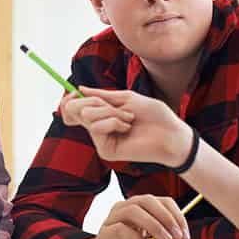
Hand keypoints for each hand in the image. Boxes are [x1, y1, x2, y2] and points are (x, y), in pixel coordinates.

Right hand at [76, 87, 194, 167]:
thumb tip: (79, 89)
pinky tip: (127, 127)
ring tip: (128, 118)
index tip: (74, 92)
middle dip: (94, 100)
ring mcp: (101, 140)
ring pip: (86, 116)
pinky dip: (113, 121)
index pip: (72, 109)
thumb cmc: (153, 115)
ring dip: (110, 111)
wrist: (170, 132)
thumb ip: (101, 95)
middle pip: (73, 109)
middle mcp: (97, 128)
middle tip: (115, 106)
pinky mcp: (106, 150)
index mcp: (101, 115)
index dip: (68, 99)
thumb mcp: (125, 98)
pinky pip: (97, 128)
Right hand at [82, 195, 189, 238]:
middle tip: (177, 235)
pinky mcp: (105, 233)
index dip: (176, 215)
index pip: (161, 202)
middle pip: (147, 200)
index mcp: (139, 209)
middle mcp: (125, 209)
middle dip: (167, 217)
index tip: (185, 234)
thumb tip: (175, 233)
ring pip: (133, 210)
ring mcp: (113, 219)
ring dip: (154, 225)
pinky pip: (121, 229)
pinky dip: (137, 238)